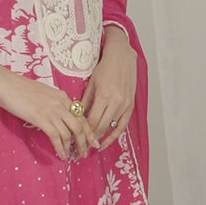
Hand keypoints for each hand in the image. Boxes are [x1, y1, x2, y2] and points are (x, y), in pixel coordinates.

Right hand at [0, 66, 98, 159]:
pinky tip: (60, 155)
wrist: (5, 83)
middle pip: (80, 126)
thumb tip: (57, 116)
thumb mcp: (43, 94)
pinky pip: (55, 136)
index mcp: (62, 96)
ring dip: (73, 147)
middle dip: (85, 142)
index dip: (88, 130)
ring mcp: (51, 110)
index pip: (81, 115)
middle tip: (84, 154)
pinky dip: (60, 147)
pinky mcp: (40, 118)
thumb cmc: (19, 89)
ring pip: (70, 132)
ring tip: (71, 157)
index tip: (92, 141)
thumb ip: (53, 103)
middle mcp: (60, 103)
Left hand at [81, 27, 137, 146]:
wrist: (122, 57)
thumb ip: (85, 102)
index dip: (83, 132)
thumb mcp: (91, 83)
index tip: (75, 138)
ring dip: (100, 138)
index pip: (92, 120)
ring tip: (90, 147)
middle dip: (90, 138)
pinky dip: (114, 136)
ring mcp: (125, 105)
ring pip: (111, 128)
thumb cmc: (105, 67)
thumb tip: (77, 118)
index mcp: (104, 95)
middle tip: (80, 146)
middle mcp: (116, 101)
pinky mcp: (130, 106)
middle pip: (101, 126)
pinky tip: (105, 143)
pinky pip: (122, 126)